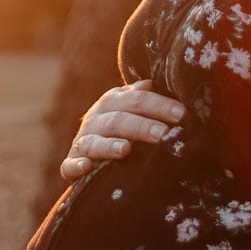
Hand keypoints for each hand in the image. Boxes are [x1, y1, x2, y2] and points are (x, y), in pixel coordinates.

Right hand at [63, 80, 185, 181]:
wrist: (91, 153)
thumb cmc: (123, 128)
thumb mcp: (132, 109)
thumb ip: (142, 98)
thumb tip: (153, 82)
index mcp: (112, 102)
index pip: (136, 100)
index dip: (158, 105)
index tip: (181, 114)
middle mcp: (95, 120)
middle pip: (118, 120)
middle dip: (141, 126)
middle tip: (162, 134)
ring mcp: (82, 142)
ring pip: (93, 142)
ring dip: (108, 146)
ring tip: (126, 149)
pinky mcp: (71, 165)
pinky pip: (69, 165)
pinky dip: (76, 166)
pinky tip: (86, 167)